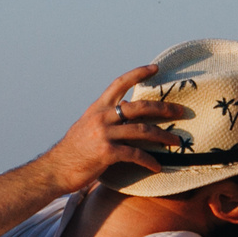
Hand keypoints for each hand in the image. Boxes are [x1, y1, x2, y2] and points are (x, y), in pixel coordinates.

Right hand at [39, 65, 191, 191]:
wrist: (56, 169)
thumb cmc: (74, 150)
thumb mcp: (86, 126)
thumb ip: (105, 117)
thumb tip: (125, 111)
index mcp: (97, 108)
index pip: (119, 83)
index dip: (138, 73)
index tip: (156, 67)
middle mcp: (102, 117)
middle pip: (139, 107)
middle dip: (164, 108)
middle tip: (182, 111)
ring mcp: (104, 134)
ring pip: (142, 130)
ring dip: (163, 136)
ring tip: (176, 143)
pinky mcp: (106, 153)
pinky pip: (135, 154)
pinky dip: (149, 161)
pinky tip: (157, 167)